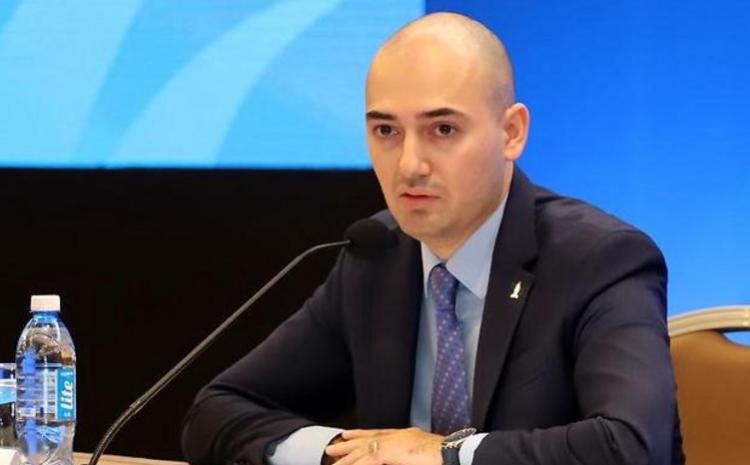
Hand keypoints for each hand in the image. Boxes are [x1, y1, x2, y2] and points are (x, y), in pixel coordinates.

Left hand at [324, 427, 442, 464]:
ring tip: (332, 462)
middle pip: (367, 439)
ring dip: (347, 458)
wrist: (452, 454)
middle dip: (348, 445)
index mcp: (405, 436)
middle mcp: (398, 436)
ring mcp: (393, 443)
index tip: (348, 436)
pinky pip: (367, 459)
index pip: (379, 434)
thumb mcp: (421, 456)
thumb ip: (408, 457)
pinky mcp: (389, 452)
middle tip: (331, 449)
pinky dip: (356, 463)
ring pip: (363, 451)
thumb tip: (404, 460)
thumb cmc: (443, 458)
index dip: (362, 435)